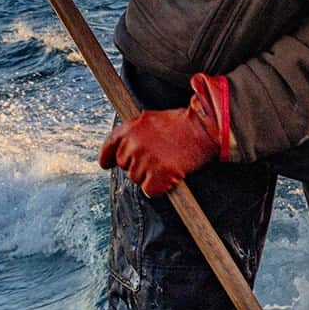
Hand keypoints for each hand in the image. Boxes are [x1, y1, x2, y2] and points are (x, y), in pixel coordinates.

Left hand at [99, 73, 231, 195]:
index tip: (106, 164)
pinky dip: (159, 188)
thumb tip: (123, 146)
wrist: (202, 128)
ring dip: (150, 176)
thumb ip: (134, 132)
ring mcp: (145, 161)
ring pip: (137, 180)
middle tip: (158, 157)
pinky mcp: (158, 175)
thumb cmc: (180, 124)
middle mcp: (133, 145)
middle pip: (125, 167)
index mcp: (129, 129)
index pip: (109, 147)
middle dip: (138, 166)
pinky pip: (149, 191)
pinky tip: (170, 175)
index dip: (107, 158)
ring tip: (167, 162)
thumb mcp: (150, 119)